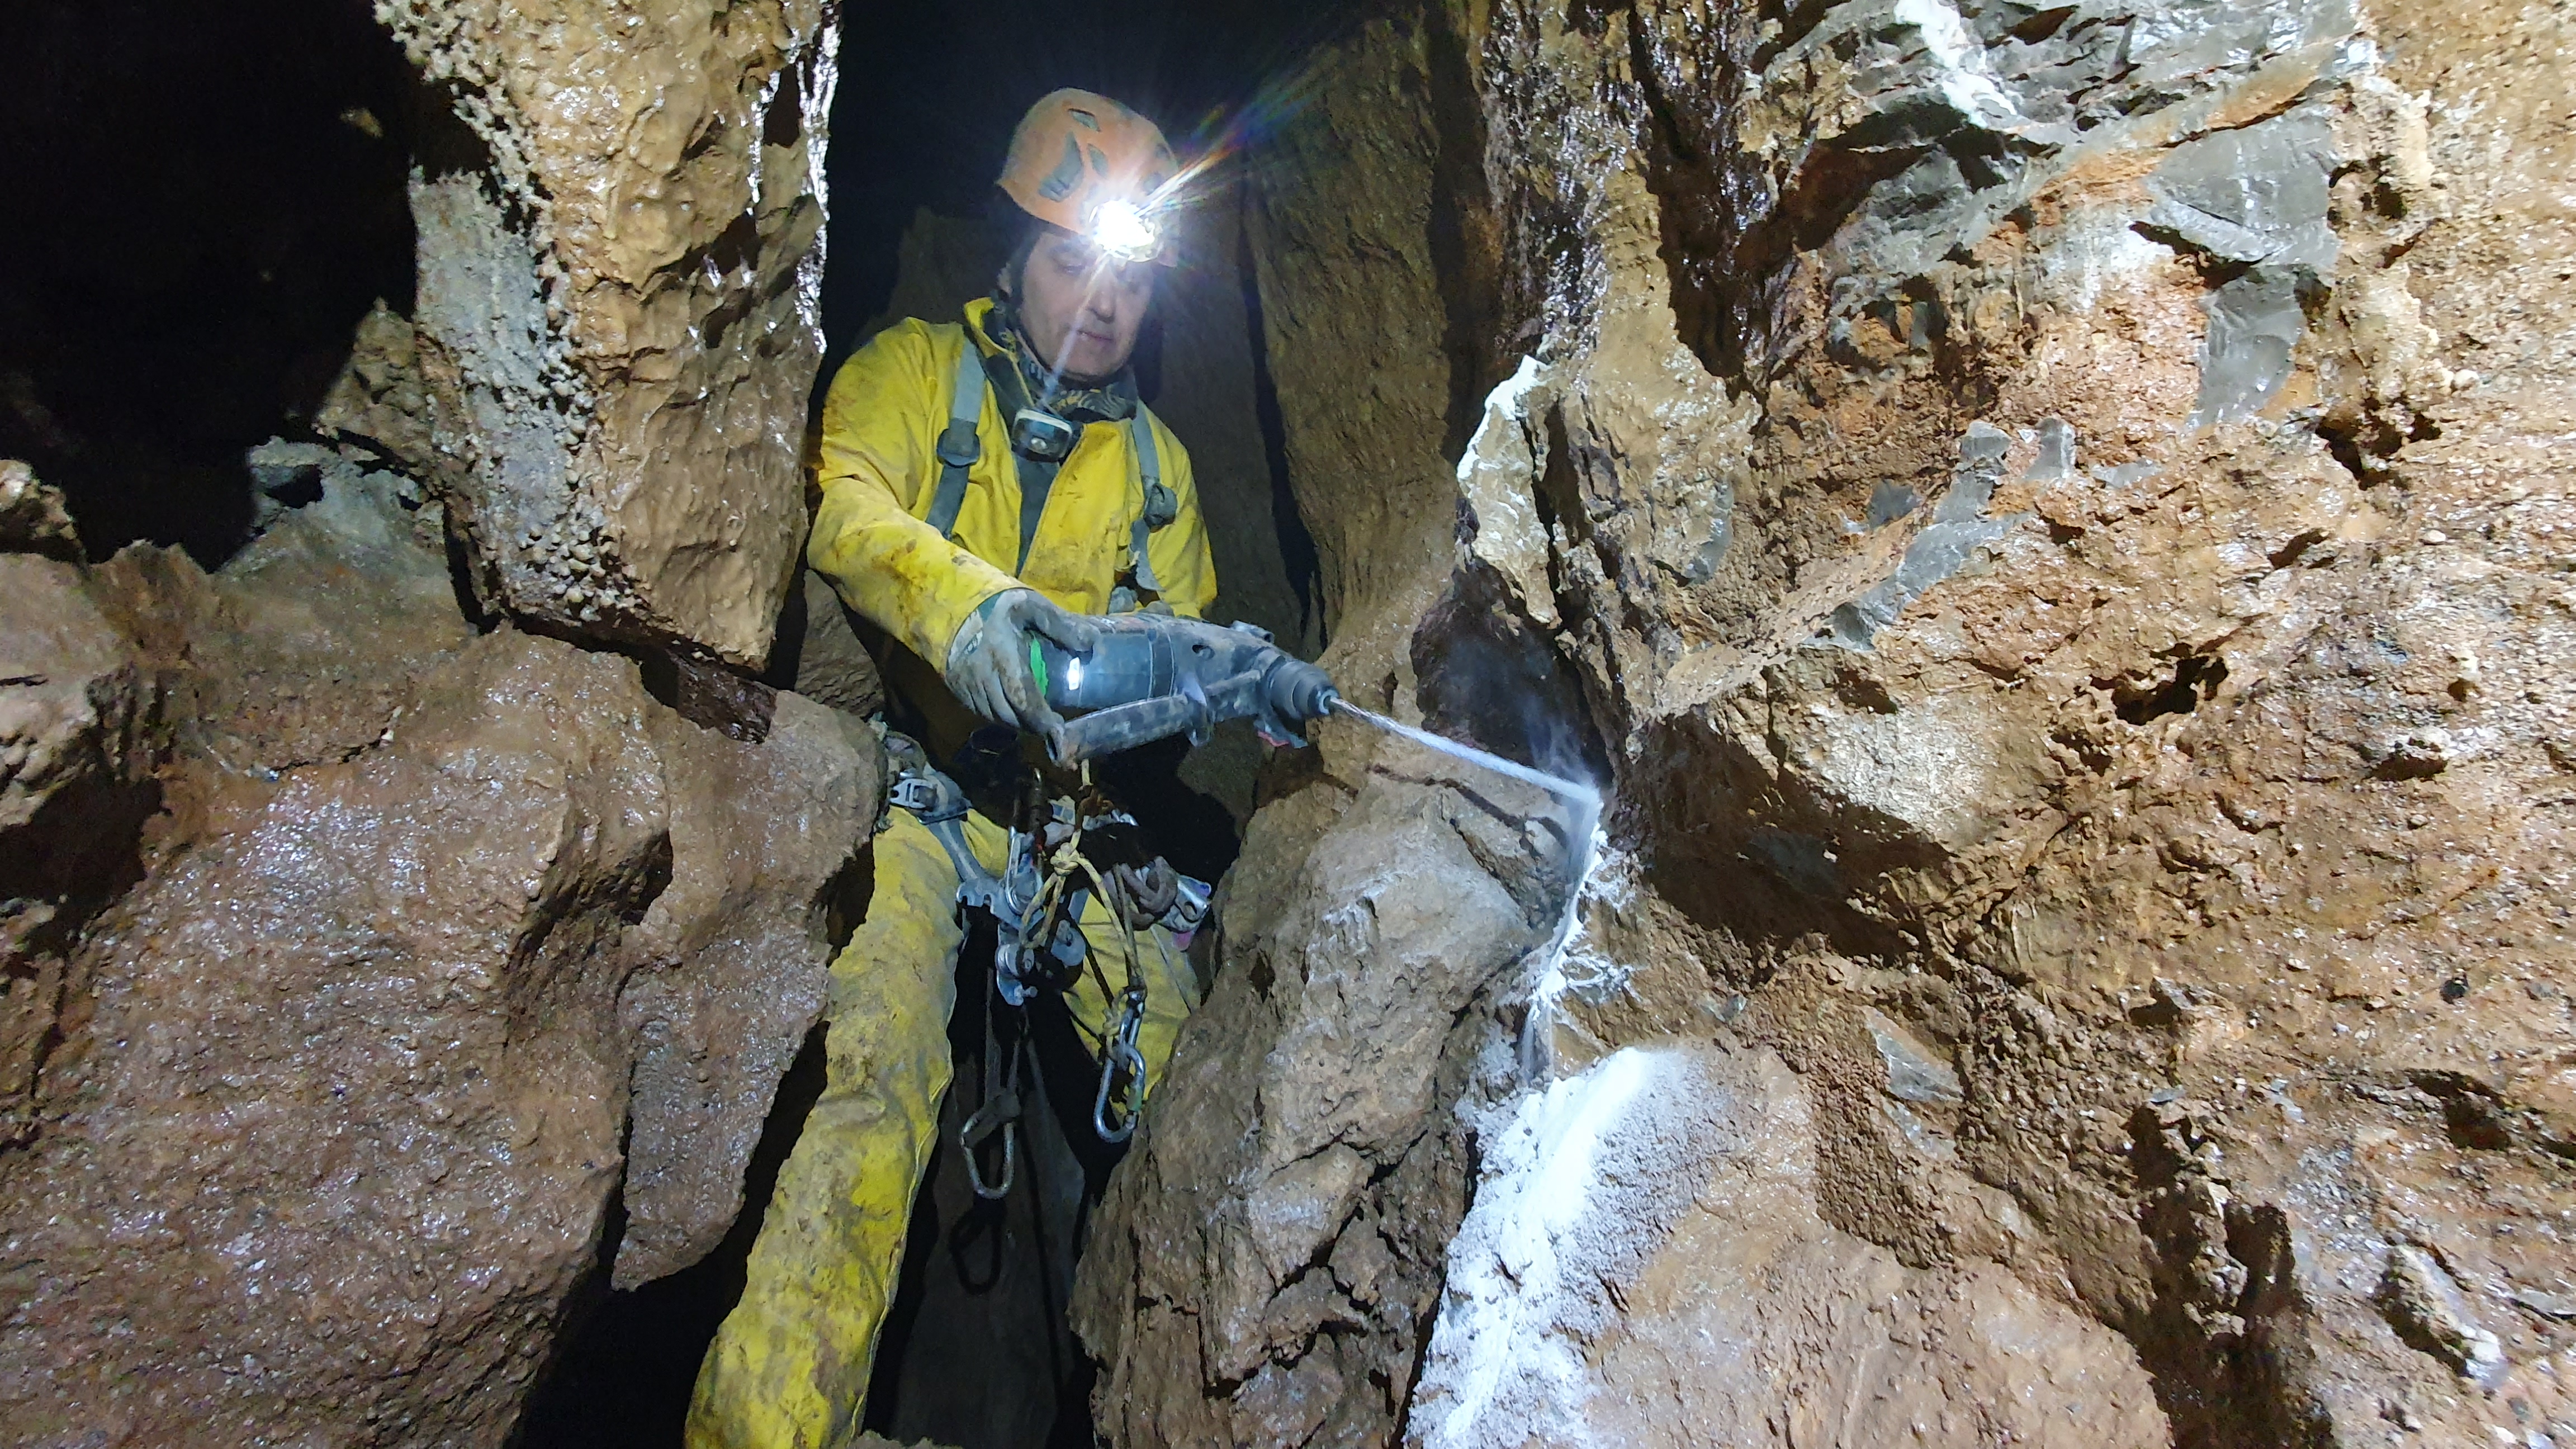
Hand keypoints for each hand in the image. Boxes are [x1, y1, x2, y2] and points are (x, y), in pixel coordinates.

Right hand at [944, 589, 1100, 736]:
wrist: (948, 601)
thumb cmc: (996, 603)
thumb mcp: (1031, 606)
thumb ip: (1060, 625)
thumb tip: (1091, 643)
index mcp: (1003, 655)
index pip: (1023, 700)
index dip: (1041, 720)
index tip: (1058, 730)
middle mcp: (982, 675)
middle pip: (1010, 715)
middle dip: (1032, 726)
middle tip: (1052, 726)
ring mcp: (966, 683)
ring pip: (995, 717)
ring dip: (1016, 723)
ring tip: (1035, 720)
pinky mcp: (957, 686)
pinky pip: (980, 711)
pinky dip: (998, 716)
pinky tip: (1011, 711)